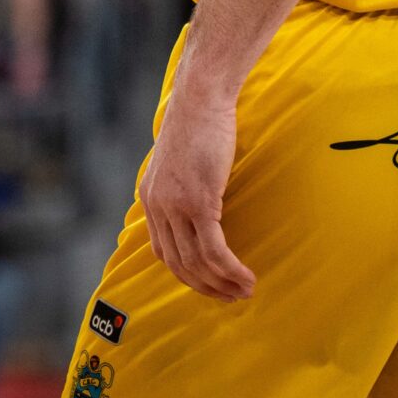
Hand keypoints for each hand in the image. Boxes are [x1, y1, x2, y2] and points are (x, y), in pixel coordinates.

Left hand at [138, 90, 254, 301]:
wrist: (200, 100)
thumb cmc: (197, 126)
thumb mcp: (179, 163)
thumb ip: (179, 188)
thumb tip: (197, 211)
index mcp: (149, 198)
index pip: (162, 252)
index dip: (186, 275)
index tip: (210, 285)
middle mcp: (157, 205)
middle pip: (178, 263)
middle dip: (206, 287)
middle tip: (231, 297)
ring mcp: (176, 205)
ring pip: (197, 261)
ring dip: (223, 283)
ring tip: (245, 291)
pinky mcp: (199, 202)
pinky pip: (214, 249)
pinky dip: (231, 269)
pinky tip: (247, 276)